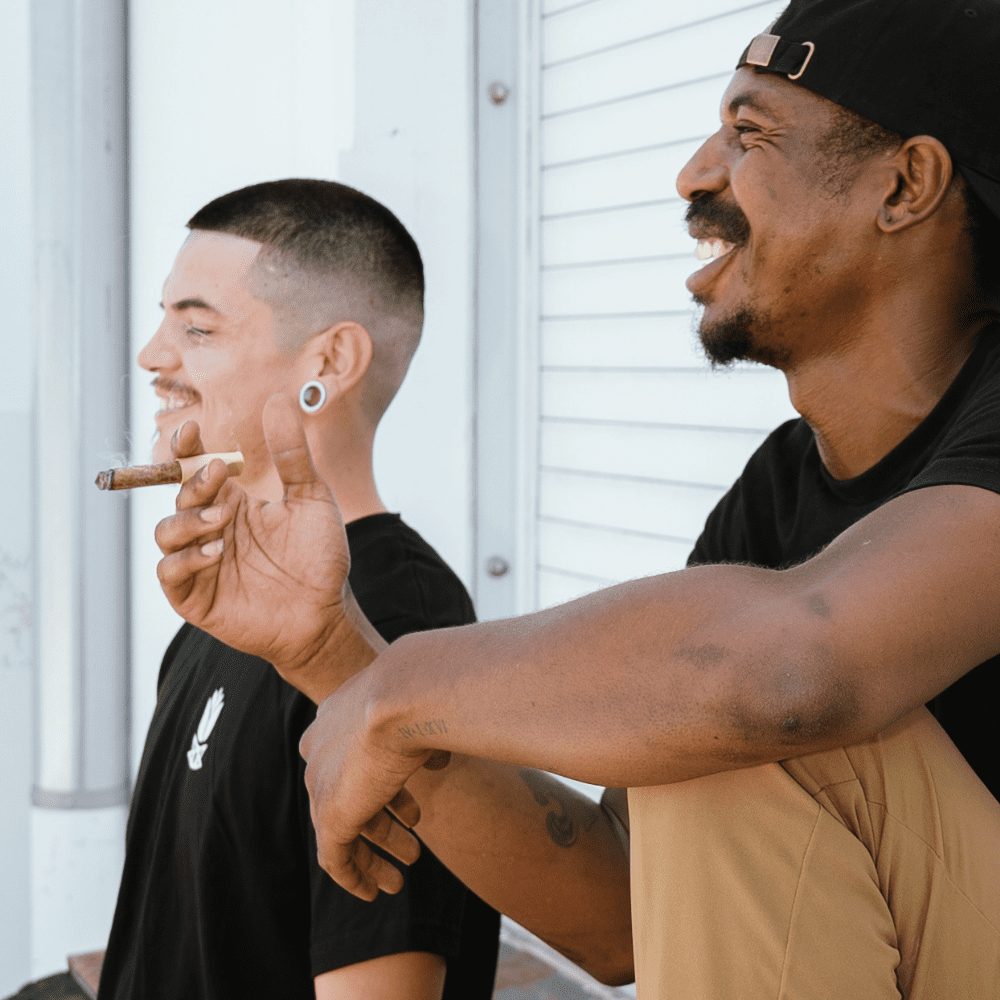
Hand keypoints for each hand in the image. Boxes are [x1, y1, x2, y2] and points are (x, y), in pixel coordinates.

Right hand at [154, 394, 351, 683]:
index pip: (195, 469)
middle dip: (194, 482)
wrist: (326, 612)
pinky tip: (217, 552)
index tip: (192, 429)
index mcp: (232, 502)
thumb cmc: (319, 557)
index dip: (187, 448)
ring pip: (166, 532)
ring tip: (224, 520)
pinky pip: (170, 573)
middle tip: (221, 473)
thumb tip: (278, 400)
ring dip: (189, 521)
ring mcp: (199, 563)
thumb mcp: (311, 498)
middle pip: (180, 496)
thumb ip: (293, 454)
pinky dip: (186, 559)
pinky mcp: (195, 598)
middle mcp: (210, 529)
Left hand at [300, 660, 439, 900]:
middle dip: (382, 825)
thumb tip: (437, 758)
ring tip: (405, 871)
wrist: (405, 694)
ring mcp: (322, 784)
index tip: (413, 813)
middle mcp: (321, 749)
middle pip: (348, 796)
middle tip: (412, 846)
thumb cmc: (423, 691)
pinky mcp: (329, 815)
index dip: (387, 791)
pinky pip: (335, 857)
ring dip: (376, 853)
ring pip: (343, 829)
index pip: (353, 763)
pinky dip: (355, 876)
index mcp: (336, 718)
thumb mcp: (422, 711)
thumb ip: (423, 739)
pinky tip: (373, 892)